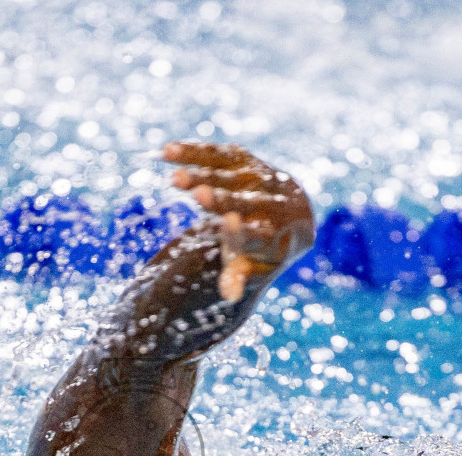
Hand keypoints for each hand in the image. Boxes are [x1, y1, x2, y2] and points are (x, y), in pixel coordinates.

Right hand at [165, 141, 314, 300]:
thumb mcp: (257, 265)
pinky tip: (167, 152)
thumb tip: (229, 296)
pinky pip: (218, 154)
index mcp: (278, 233)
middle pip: (246, 200)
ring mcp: (261, 177)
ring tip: (174, 179)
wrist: (294, 213)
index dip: (242, 231)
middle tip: (198, 196)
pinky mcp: (247, 159)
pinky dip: (193, 153)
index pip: (259, 233)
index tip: (228, 224)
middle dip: (222, 199)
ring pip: (229, 173)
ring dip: (201, 174)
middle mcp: (273, 202)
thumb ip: (240, 275)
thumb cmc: (268, 248)